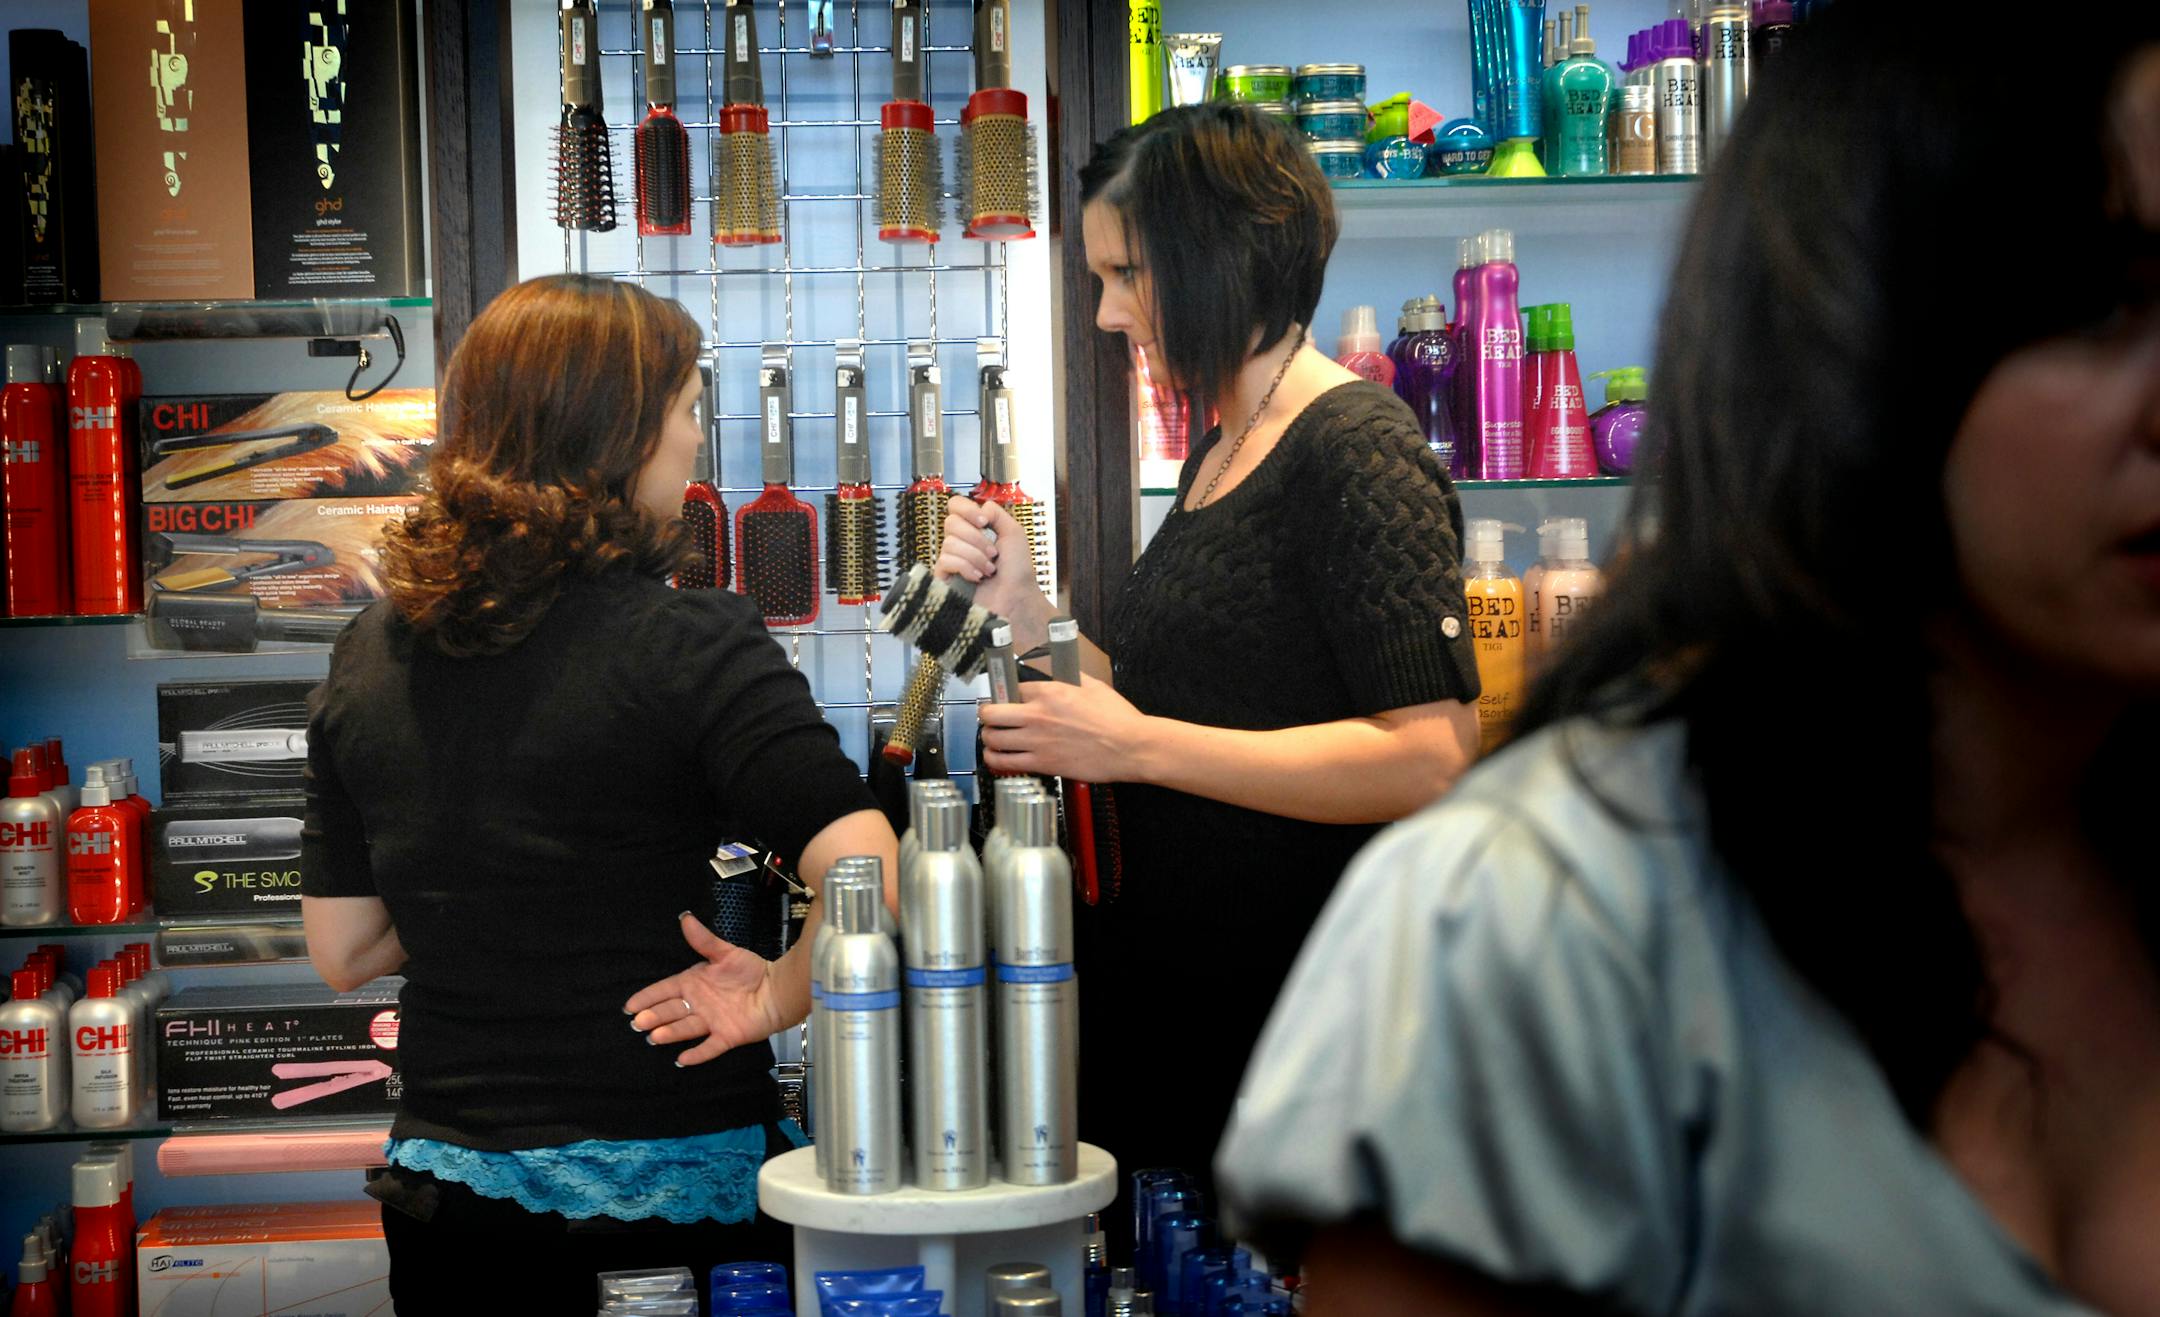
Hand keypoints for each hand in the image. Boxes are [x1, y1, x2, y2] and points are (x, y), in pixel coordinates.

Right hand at [624, 913, 784, 1067]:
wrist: (776, 989)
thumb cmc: (750, 970)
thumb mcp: (725, 953)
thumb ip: (704, 940)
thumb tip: (685, 918)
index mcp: (693, 984)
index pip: (665, 991)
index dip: (647, 997)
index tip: (629, 1006)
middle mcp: (698, 1005)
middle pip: (671, 1011)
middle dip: (655, 1017)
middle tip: (639, 1022)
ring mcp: (711, 1022)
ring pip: (686, 1028)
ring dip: (671, 1033)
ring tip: (655, 1036)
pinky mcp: (726, 1036)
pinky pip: (710, 1047)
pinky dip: (697, 1053)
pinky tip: (682, 1059)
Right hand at [936, 496, 1049, 635]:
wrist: (1016, 597)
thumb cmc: (1017, 570)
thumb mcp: (1013, 532)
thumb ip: (996, 513)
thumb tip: (979, 508)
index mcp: (975, 528)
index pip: (955, 505)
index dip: (967, 510)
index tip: (983, 523)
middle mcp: (961, 541)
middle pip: (951, 522)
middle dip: (976, 539)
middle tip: (993, 553)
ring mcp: (951, 559)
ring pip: (949, 543)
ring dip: (975, 556)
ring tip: (989, 570)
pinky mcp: (945, 577)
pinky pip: (945, 561)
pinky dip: (965, 568)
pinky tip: (977, 578)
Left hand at [979, 674, 1154, 782]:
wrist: (1130, 747)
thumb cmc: (1117, 718)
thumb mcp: (1094, 686)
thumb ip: (1072, 677)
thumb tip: (1062, 673)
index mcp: (1049, 692)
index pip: (1012, 689)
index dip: (1008, 694)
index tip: (1008, 699)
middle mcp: (1037, 715)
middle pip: (990, 713)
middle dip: (987, 714)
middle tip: (992, 718)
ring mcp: (1036, 741)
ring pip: (992, 739)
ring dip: (988, 738)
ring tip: (993, 739)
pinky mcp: (1041, 764)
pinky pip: (1004, 763)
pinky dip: (995, 760)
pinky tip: (998, 757)